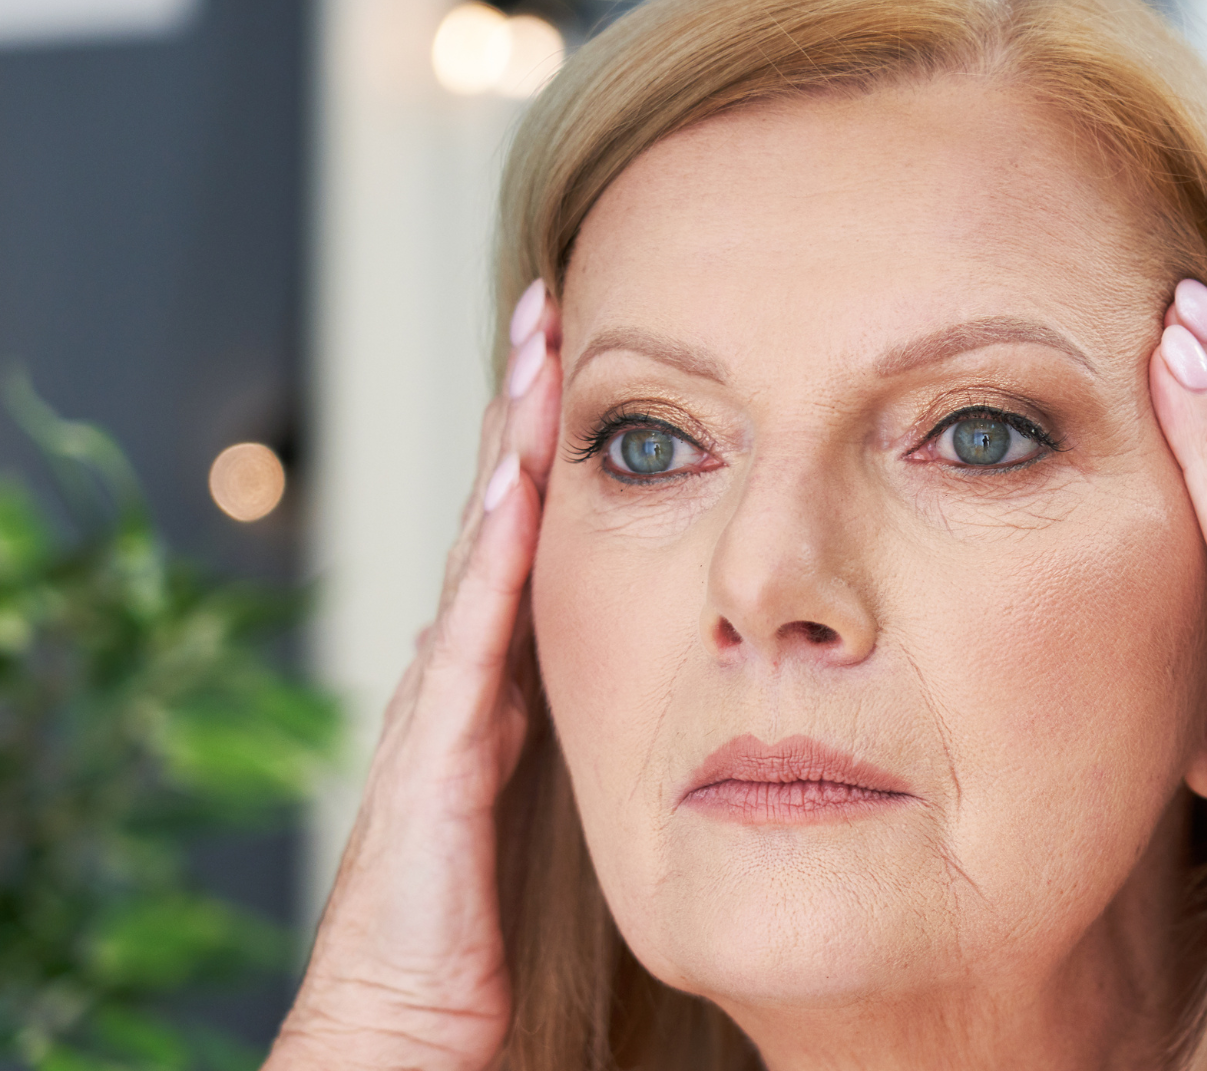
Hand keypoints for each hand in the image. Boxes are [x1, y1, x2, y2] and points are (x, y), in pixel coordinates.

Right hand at [265, 282, 560, 1069]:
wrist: (408, 1031)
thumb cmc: (491, 940)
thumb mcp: (571, 815)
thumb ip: (610, 748)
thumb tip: (697, 699)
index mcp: (505, 691)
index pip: (537, 546)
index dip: (561, 457)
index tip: (602, 366)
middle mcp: (467, 681)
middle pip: (505, 522)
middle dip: (529, 418)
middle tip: (557, 309)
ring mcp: (442, 709)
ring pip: (484, 554)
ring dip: (510, 452)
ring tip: (535, 351)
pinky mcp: (432, 755)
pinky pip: (469, 639)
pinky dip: (491, 558)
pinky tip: (514, 486)